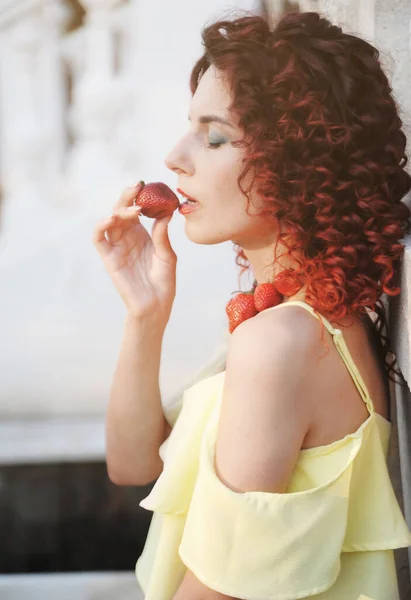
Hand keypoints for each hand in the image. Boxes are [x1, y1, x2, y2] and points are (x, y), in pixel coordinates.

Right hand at [93, 182, 176, 324]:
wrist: (156, 305)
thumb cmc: (163, 282)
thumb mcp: (167, 255)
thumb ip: (162, 235)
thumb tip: (165, 212)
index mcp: (142, 234)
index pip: (136, 209)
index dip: (140, 196)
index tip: (148, 185)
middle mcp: (127, 237)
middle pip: (121, 210)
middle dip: (127, 196)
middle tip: (137, 186)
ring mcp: (116, 247)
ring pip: (110, 220)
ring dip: (118, 210)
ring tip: (132, 209)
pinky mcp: (108, 258)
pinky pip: (98, 239)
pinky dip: (100, 226)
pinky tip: (111, 218)